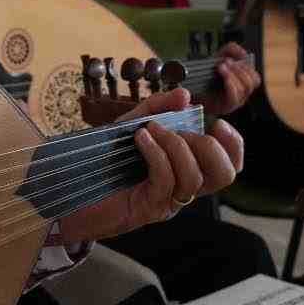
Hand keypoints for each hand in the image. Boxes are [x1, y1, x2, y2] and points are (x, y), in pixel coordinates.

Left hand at [57, 87, 244, 244]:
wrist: (69, 192)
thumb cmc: (102, 161)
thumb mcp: (130, 125)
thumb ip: (156, 107)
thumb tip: (185, 95)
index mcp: (186, 170)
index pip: (230, 165)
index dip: (234, 145)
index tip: (217, 123)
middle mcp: (183, 189)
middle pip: (224, 175)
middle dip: (207, 145)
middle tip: (180, 130)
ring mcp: (167, 202)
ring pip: (194, 178)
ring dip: (176, 145)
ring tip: (151, 130)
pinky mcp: (148, 209)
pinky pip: (166, 180)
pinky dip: (156, 154)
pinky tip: (140, 140)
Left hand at [199, 42, 260, 117]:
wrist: (188, 87)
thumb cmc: (205, 74)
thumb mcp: (219, 57)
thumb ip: (231, 49)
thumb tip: (243, 53)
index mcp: (241, 84)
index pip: (255, 78)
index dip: (248, 67)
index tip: (234, 59)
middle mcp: (241, 95)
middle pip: (253, 82)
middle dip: (240, 68)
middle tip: (226, 62)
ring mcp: (234, 102)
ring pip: (245, 88)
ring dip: (234, 73)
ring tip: (221, 66)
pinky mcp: (225, 107)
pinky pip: (234, 96)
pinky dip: (230, 82)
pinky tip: (223, 74)